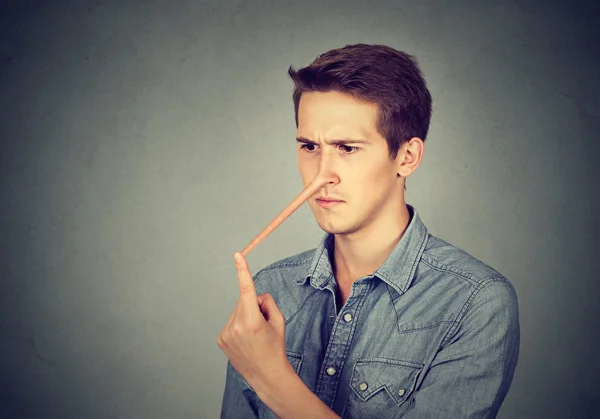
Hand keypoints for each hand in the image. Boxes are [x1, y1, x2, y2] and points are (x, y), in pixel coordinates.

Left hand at [217, 252, 289, 393]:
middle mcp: (235, 326)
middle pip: (244, 301)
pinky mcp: (220, 339)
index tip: (237, 255)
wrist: (266, 375)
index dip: (242, 270)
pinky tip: (245, 339)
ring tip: (253, 335)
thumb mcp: (279, 321)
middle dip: (254, 306)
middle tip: (262, 325)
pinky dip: (238, 325)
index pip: (247, 289)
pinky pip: (231, 322)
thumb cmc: (275, 348)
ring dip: (245, 316)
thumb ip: (267, 302)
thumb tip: (255, 295)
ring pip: (237, 311)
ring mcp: (225, 334)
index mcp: (252, 321)